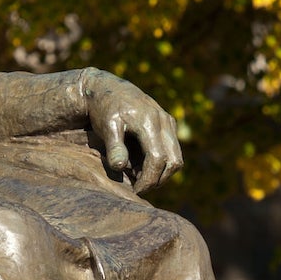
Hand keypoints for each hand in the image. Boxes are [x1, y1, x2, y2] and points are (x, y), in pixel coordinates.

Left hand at [83, 72, 182, 192]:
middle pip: (174, 161)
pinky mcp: (168, 124)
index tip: (136, 191)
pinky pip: (172, 150)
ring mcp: (168, 122)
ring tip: (137, 176)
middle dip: (158, 180)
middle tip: (139, 188)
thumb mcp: (106, 126)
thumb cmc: (104, 109)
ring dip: (161, 173)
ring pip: (176, 157)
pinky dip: (160, 162)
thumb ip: (114, 146)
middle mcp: (164, 121)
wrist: (108, 89)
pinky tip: (139, 165)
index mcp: (149, 122)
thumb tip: (119, 167)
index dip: (149, 179)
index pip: (158, 159)